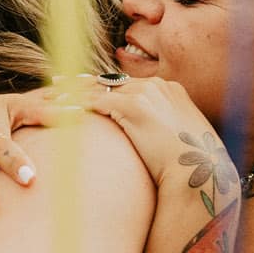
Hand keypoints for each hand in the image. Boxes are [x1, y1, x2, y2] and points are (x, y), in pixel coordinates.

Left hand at [13, 77, 227, 192]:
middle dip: (84, 82)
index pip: (130, 83)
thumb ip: (169, 136)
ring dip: (73, 91)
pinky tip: (56, 107)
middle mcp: (158, 86)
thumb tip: (161, 149)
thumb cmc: (195, 168)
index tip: (89, 87)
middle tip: (60, 83)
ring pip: (99, 87)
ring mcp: (145, 93)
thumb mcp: (185, 145)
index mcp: (172, 91)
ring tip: (50, 94)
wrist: (202, 173)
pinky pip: (95, 101)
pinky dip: (74, 103)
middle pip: (111, 80)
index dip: (106, 86)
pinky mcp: (132, 106)